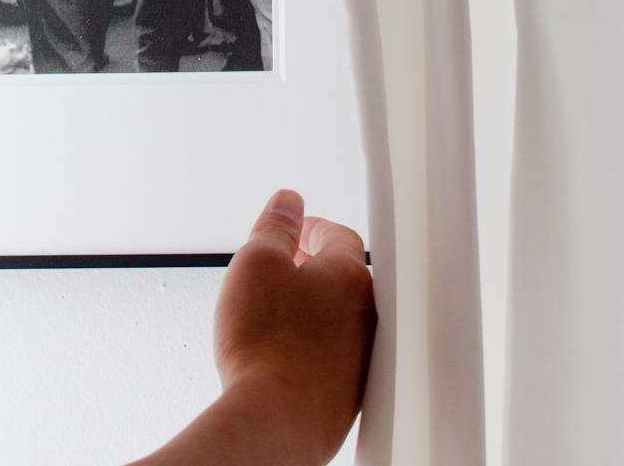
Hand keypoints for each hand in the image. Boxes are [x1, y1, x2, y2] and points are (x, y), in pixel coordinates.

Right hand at [213, 191, 374, 463]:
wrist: (275, 420)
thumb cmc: (267, 345)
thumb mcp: (256, 262)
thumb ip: (275, 225)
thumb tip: (288, 203)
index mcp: (349, 274)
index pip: (337, 234)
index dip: (309, 228)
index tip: (291, 231)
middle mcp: (366, 315)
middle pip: (341, 276)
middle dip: (310, 268)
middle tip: (280, 270)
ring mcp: (361, 357)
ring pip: (338, 318)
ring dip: (312, 309)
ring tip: (274, 314)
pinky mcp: (350, 393)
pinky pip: (334, 356)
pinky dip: (313, 347)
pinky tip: (284, 354)